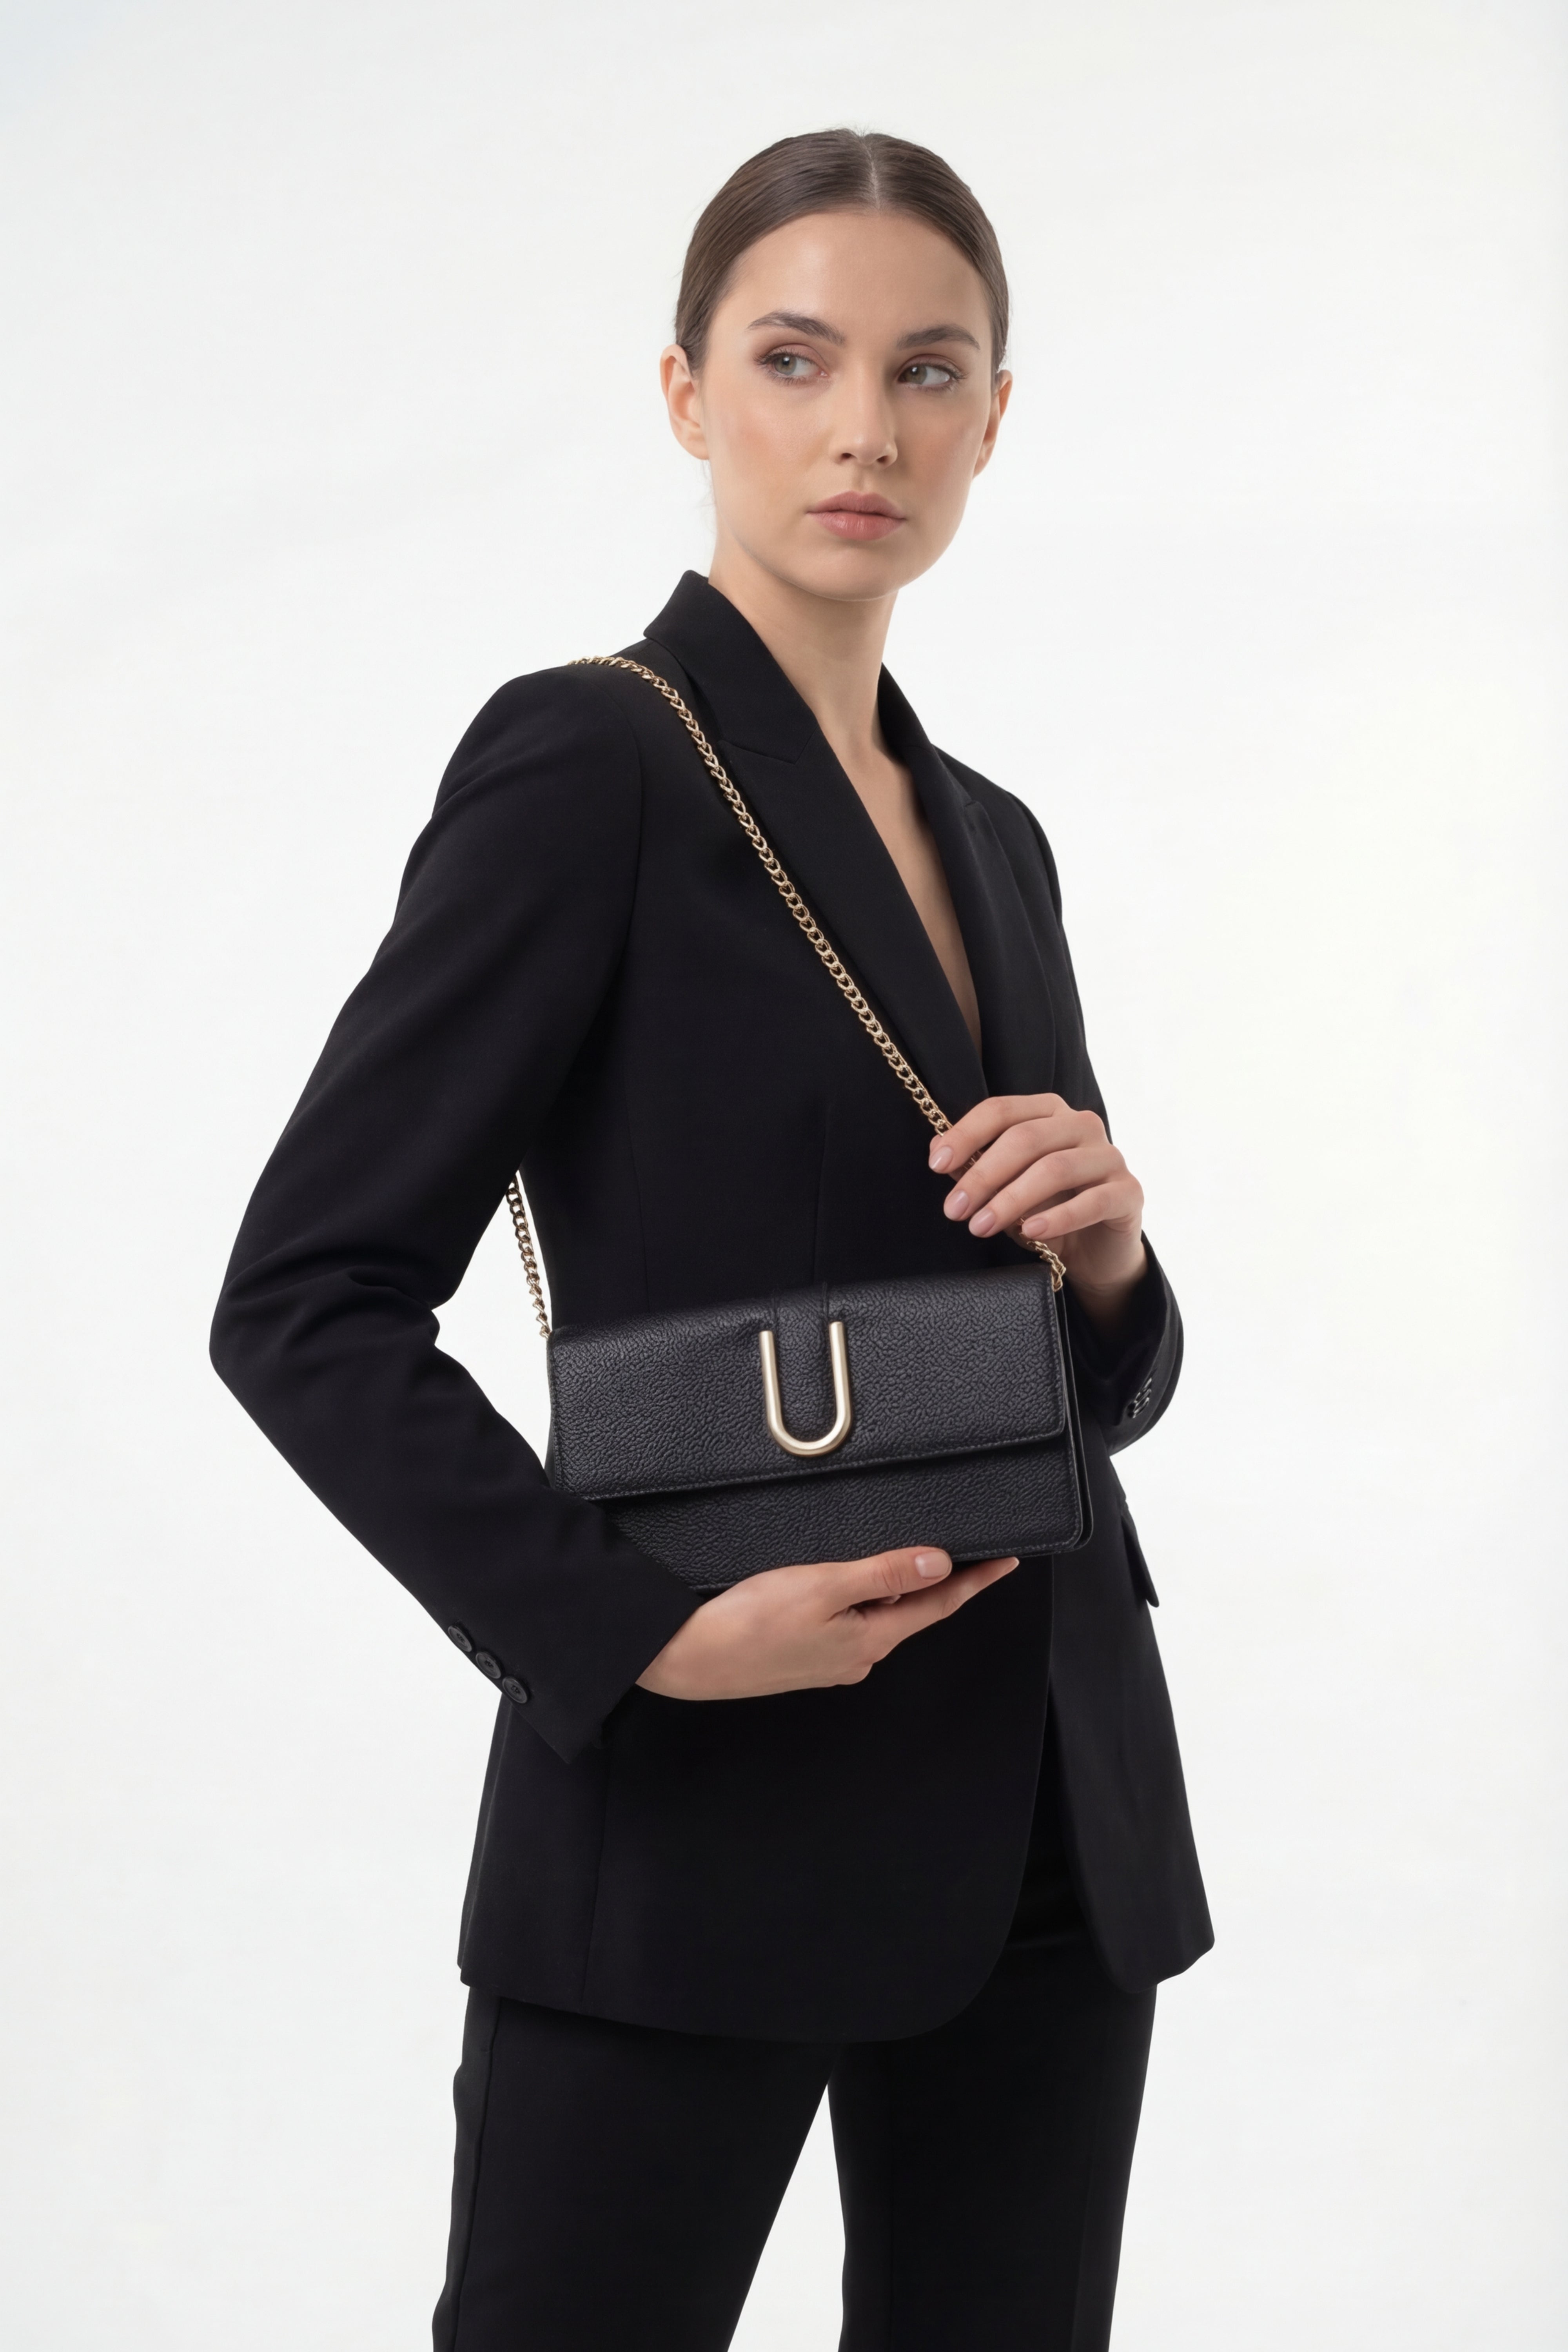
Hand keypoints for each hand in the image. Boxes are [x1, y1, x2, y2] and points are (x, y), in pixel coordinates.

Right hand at [636, 1547, 1017, 1701]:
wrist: (690, 1657)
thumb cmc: (749, 1623)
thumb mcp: (825, 1586)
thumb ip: (884, 1573)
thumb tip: (939, 1564)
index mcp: (870, 1639)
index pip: (939, 1605)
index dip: (976, 1582)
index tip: (1007, 1564)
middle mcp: (858, 1656)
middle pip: (912, 1611)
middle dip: (935, 1582)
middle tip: (962, 1549)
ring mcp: (832, 1660)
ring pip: (879, 1616)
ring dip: (894, 1589)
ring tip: (900, 1557)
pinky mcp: (807, 1656)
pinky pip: (851, 1623)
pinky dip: (861, 1599)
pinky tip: (846, 1583)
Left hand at [929, 1093, 1146, 1329]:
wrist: (1096, 1251)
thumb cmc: (1046, 1211)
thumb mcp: (1005, 1189)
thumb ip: (978, 1167)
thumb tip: (939, 1153)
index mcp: (1049, 1112)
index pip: (1002, 1111)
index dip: (966, 1134)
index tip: (936, 1164)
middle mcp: (1081, 1125)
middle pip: (1025, 1139)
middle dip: (983, 1175)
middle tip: (955, 1209)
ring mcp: (1109, 1156)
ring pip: (1054, 1168)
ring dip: (1011, 1199)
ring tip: (981, 1226)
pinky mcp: (1129, 1192)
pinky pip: (1092, 1201)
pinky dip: (1058, 1217)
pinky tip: (1031, 1231)